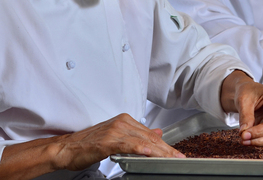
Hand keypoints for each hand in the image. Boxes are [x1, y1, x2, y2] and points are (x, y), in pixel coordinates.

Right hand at [53, 114, 183, 170]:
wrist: (65, 148)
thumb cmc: (88, 144)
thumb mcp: (116, 136)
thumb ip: (137, 135)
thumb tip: (157, 132)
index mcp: (125, 120)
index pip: (150, 133)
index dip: (165, 144)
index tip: (176, 152)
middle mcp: (122, 123)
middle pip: (150, 137)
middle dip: (166, 149)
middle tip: (179, 156)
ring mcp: (114, 131)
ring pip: (142, 141)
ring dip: (158, 151)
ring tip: (170, 158)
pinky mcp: (107, 141)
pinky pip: (127, 144)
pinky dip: (139, 148)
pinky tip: (149, 152)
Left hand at [221, 71, 262, 145]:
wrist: (245, 95)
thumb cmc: (247, 91)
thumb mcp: (243, 99)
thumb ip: (245, 114)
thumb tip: (244, 132)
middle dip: (261, 132)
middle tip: (244, 134)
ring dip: (260, 141)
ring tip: (244, 139)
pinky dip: (258, 142)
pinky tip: (247, 140)